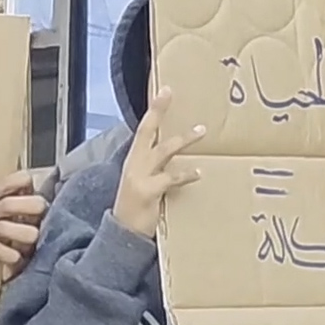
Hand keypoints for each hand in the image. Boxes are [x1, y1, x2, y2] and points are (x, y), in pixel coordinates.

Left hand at [0, 170, 47, 278]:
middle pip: (37, 204)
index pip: (26, 180)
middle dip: (11, 206)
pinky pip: (16, 257)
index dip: (8, 183)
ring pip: (31, 233)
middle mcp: (37, 218)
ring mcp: (34, 242)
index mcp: (27, 199)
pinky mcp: (24, 263)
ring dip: (6, 228)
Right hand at [111, 88, 204, 238]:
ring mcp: (140, 176)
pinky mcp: (148, 191)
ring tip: (201, 130)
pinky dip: (186, 174)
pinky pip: (170, 178)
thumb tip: (174, 153)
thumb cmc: (135, 208)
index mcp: (134, 159)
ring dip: (183, 139)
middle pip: (147, 131)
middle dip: (158, 110)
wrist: (123, 233)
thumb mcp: (141, 182)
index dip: (154, 109)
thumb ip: (155, 167)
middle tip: (170, 92)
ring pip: (163, 151)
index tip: (164, 90)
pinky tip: (199, 172)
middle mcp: (135, 163)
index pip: (143, 129)